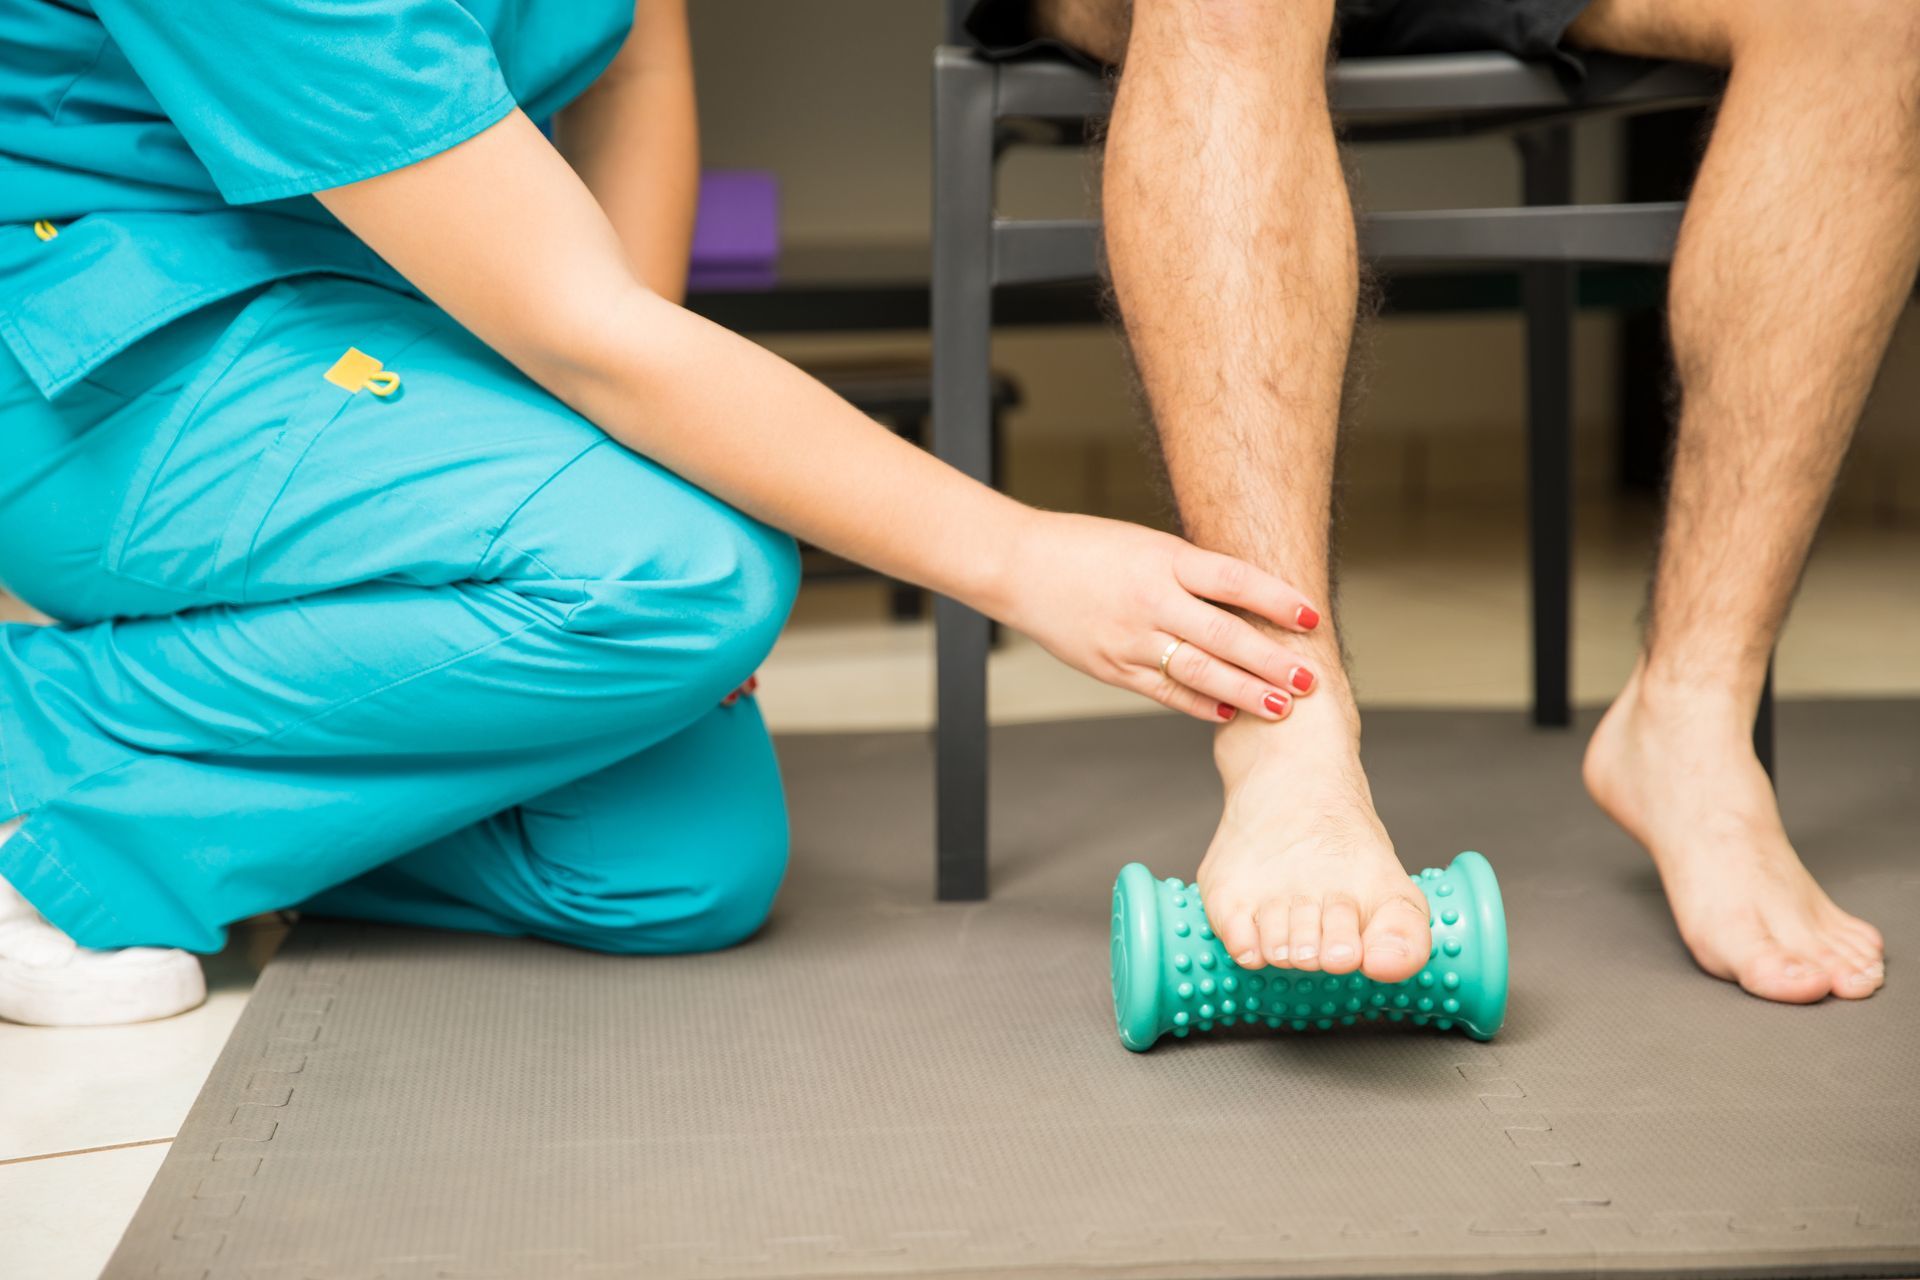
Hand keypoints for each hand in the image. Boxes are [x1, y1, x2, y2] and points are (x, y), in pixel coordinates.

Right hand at [988, 510, 1322, 722]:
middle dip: (1271, 662)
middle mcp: (1150, 600)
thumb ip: (1192, 573)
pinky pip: (1164, 691)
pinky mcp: (1111, 667)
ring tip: (1281, 706)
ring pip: (1199, 672)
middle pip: (1224, 636)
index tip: (1312, 618)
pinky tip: (1227, 712)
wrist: (1018, 567)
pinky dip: (1199, 703)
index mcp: (1163, 559)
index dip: (1277, 600)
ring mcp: (1130, 639)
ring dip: (1244, 692)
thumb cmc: (1087, 548)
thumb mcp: (1146, 544)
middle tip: (1309, 679)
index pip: (1235, 581)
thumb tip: (1250, 604)